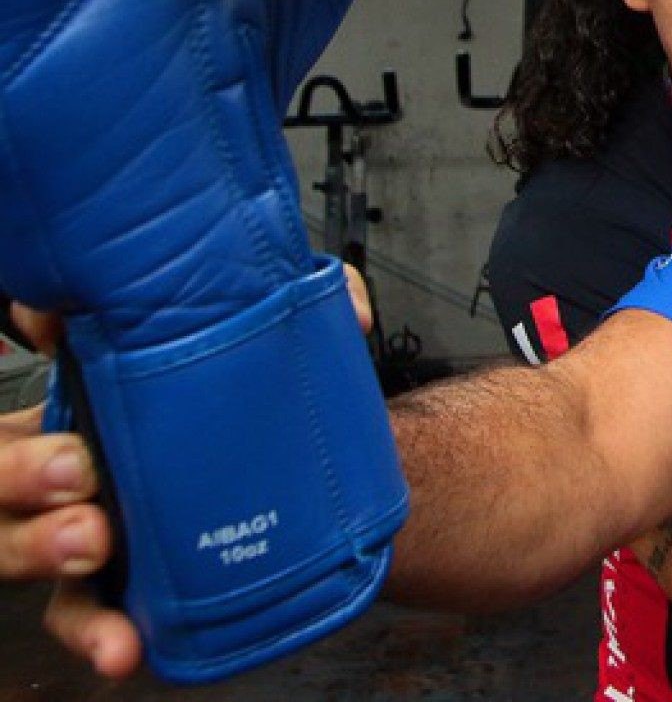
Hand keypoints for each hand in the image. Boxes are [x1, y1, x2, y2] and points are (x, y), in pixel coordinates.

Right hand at [0, 252, 370, 680]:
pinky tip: (125, 644)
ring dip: (42, 546)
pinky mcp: (109, 588)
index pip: (42, 356)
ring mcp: (75, 528)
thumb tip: (349, 316)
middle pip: (1, 467)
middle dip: (21, 469)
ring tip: (93, 540)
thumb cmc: (253, 415)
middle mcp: (65, 464)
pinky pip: (84, 616)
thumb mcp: (267, 352)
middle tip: (80, 468)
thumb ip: (300, 321)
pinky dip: (100, 632)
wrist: (299, 496)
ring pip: (16, 545)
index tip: (57, 331)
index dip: (34, 333)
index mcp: (89, 396)